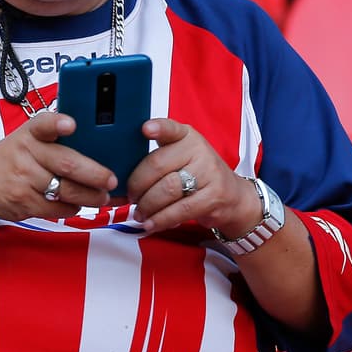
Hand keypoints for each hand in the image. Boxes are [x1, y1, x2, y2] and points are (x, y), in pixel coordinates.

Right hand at [0, 112, 118, 221]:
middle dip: (94, 174)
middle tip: (111, 179)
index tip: (71, 125)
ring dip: (90, 196)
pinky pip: (57, 208)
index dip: (57, 124)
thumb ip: (52, 138)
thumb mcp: (25, 139)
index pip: (43, 124)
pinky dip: (73, 208)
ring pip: (66, 190)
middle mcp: (25, 154)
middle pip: (66, 164)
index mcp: (29, 133)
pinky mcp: (24, 202)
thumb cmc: (10, 159)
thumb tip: (97, 144)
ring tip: (103, 197)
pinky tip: (78, 204)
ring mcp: (24, 180)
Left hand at [126, 118, 257, 235]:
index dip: (158, 128)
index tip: (145, 129)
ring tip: (139, 213)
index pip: (171, 128)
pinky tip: (151, 224)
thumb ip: (156, 157)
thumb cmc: (195, 175)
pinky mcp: (214, 197)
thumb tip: (118, 174)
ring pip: (167, 190)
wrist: (233, 196)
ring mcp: (209, 173)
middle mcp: (199, 150)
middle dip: (137, 185)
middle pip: (157, 165)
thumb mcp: (180, 157)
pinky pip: (180, 210)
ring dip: (147, 205)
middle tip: (131, 197)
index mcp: (186, 136)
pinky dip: (161, 219)